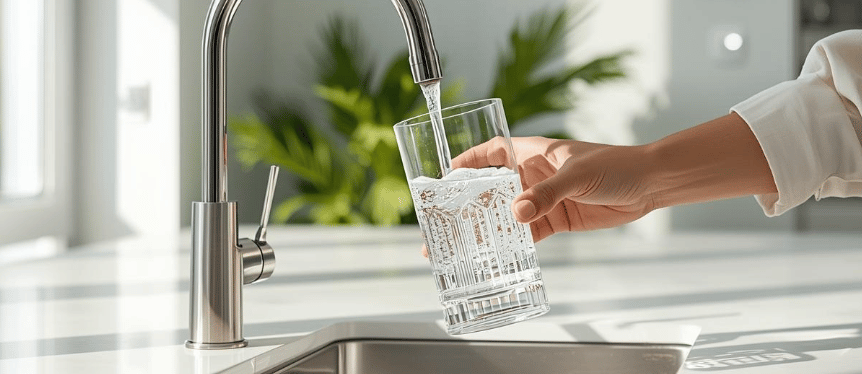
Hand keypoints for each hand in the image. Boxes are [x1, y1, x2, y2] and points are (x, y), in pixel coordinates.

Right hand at [452, 136, 656, 241]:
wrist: (648, 185)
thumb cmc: (615, 165)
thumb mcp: (577, 176)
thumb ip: (546, 194)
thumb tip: (517, 213)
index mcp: (535, 153)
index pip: (494, 152)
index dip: (470, 160)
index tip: (447, 173)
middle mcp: (535, 175)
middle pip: (495, 187)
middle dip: (472, 202)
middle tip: (449, 220)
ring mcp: (545, 198)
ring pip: (509, 213)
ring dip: (490, 227)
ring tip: (466, 244)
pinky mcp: (558, 219)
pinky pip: (529, 232)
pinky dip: (516, 242)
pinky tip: (500, 254)